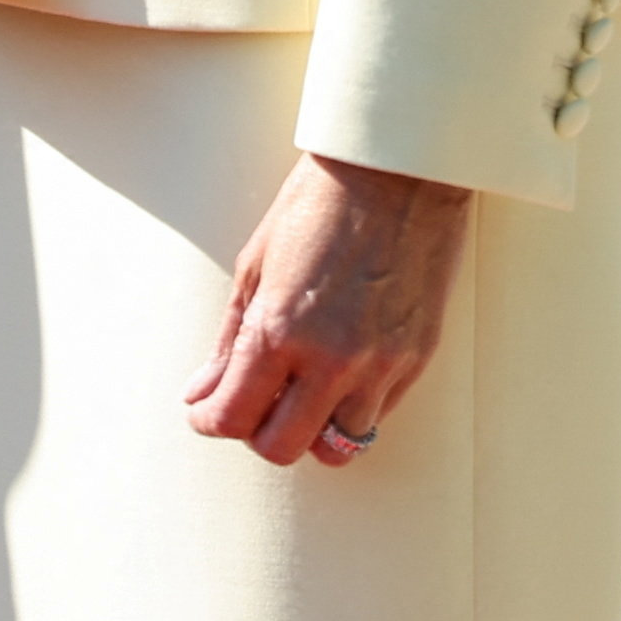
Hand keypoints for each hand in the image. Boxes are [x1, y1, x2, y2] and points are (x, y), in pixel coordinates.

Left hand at [182, 151, 471, 466]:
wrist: (397, 173)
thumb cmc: (317, 205)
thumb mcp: (255, 265)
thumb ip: (230, 339)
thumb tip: (203, 391)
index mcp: (279, 330)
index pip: (234, 416)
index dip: (209, 420)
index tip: (204, 411)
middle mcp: (332, 359)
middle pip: (282, 447)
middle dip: (255, 432)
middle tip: (249, 403)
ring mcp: (381, 365)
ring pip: (337, 446)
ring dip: (310, 430)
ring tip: (298, 393)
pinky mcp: (417, 360)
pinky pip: (377, 415)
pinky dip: (350, 409)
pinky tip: (337, 375)